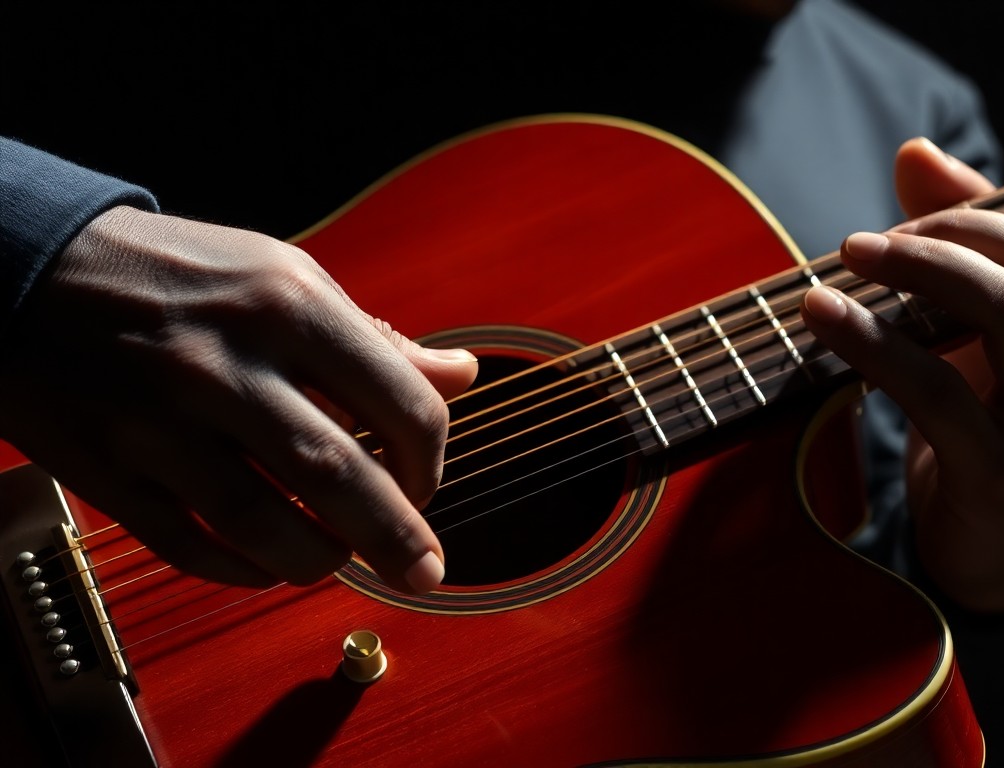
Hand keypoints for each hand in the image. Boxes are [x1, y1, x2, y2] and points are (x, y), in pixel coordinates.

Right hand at [0, 206, 477, 593]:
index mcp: (287, 305)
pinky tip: (268, 567)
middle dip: (396, 537)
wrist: (29, 266)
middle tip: (424, 572)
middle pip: (338, 474)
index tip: (426, 483)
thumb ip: (374, 339)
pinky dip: (242, 571)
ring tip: (338, 562)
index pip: (400, 402)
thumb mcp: (285, 277)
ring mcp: (160, 422)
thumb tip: (459, 376)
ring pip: (264, 526)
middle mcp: (227, 363)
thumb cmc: (177, 273)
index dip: (431, 458)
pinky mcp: (109, 469)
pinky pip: (191, 546)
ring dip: (318, 560)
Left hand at [801, 139, 1003, 612]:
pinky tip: (827, 321)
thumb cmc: (991, 435)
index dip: (977, 213)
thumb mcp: (983, 345)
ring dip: (917, 273)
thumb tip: (916, 149)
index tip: (902, 213)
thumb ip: (961, 247)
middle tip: (865, 240)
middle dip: (948, 232)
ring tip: (843, 261)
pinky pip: (940, 393)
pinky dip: (877, 346)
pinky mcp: (1001, 478)